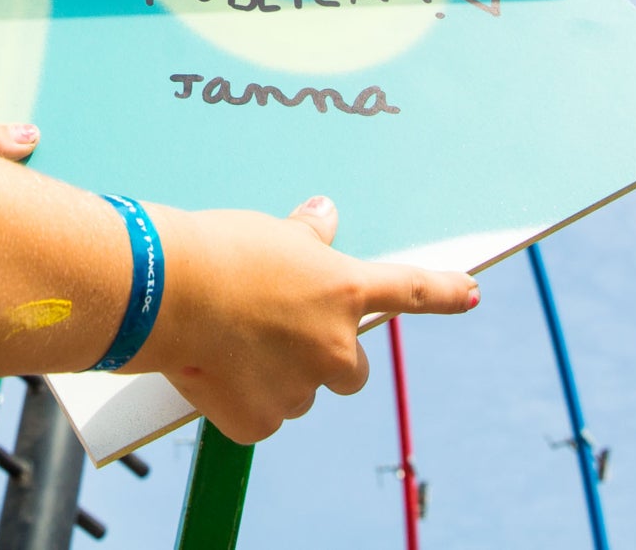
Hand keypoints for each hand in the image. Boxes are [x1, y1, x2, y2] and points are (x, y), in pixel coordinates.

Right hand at [132, 196, 475, 443]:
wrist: (165, 293)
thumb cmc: (215, 251)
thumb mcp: (269, 233)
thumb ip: (306, 238)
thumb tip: (325, 214)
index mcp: (344, 292)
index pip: (409, 291)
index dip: (443, 293)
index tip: (470, 293)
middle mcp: (334, 347)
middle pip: (349, 370)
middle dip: (322, 357)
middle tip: (276, 335)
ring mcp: (300, 389)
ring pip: (299, 393)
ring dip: (276, 377)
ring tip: (229, 344)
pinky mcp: (261, 422)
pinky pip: (260, 417)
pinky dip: (241, 401)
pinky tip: (212, 370)